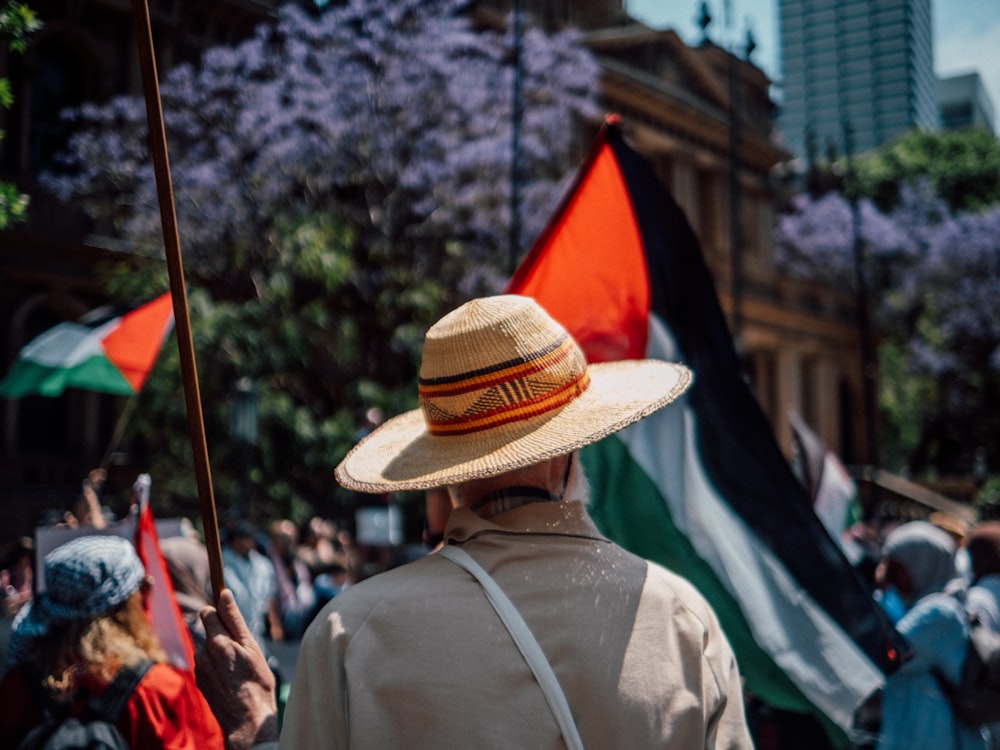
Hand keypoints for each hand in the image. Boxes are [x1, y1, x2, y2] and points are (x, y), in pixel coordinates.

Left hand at [197, 589, 279, 749]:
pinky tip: (232, 676)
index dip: (220, 611)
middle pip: (210, 630)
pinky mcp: (201, 681)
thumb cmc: (256, 681)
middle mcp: (203, 653)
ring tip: (240, 665)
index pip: (208, 612)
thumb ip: (234, 619)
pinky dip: (218, 664)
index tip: (231, 614)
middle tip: (242, 647)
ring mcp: (200, 668)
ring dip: (221, 650)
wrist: (247, 720)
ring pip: (210, 647)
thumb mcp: (251, 646)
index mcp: (216, 641)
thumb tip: (224, 593)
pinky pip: (208, 663)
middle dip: (222, 632)